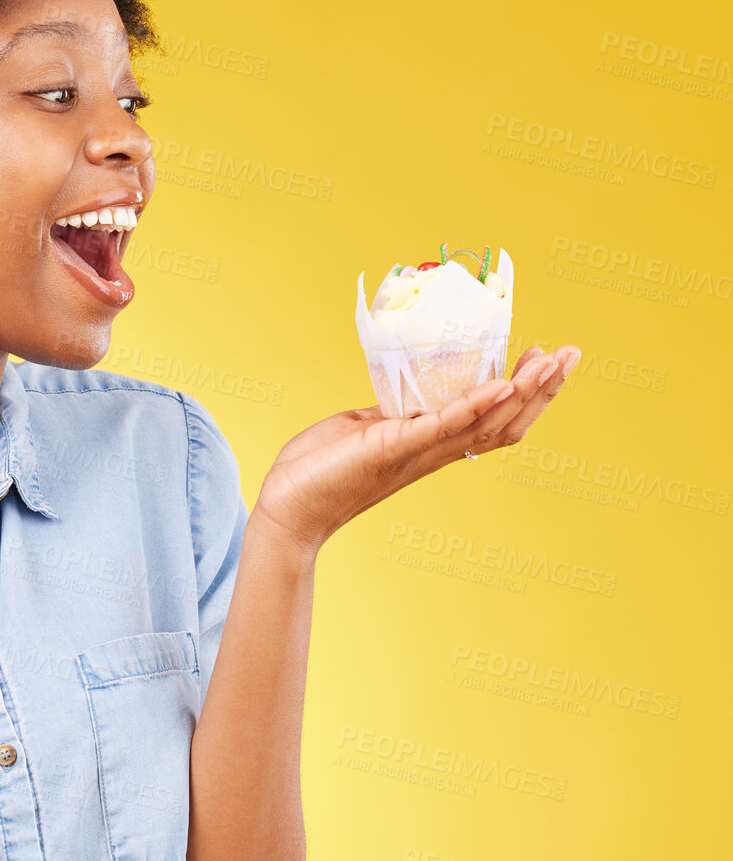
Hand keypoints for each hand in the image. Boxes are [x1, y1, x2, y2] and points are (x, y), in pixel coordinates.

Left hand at [250, 344, 579, 557]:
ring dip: (523, 391)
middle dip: (541, 388)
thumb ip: (391, 415)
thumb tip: (403, 394)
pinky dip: (474, 405)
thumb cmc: (320, 468)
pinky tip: (501, 384)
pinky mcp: (391, 447)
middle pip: (504, 422)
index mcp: (429, 443)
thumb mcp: (365, 430)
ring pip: (485, 423)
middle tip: (571, 354)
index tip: (542, 358)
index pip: (491, 418)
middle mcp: (433, 451)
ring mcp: (416, 451)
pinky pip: (441, 426)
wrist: (288, 506)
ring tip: (552, 361)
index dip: (522, 392)